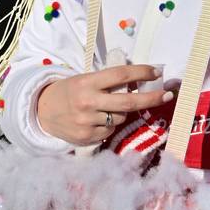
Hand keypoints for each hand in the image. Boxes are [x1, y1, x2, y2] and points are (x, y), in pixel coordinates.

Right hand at [36, 64, 173, 145]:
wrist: (42, 112)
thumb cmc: (68, 92)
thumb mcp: (84, 80)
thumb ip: (107, 82)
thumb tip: (139, 83)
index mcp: (87, 82)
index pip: (120, 75)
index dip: (141, 73)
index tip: (156, 72)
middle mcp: (88, 102)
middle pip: (128, 101)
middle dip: (152, 98)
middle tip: (168, 94)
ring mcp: (88, 122)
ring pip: (121, 118)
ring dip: (122, 113)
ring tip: (106, 108)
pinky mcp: (87, 137)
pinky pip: (110, 131)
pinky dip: (109, 125)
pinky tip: (97, 120)